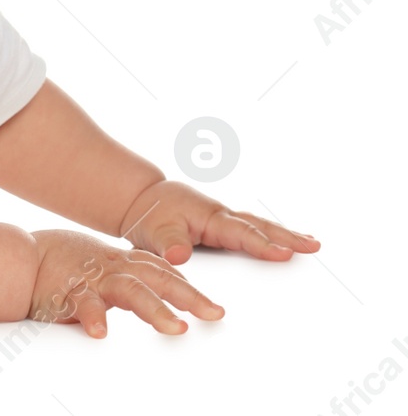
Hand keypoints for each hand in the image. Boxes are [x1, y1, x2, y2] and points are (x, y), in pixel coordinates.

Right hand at [29, 229, 221, 337]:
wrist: (18, 257)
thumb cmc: (57, 263)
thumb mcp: (97, 265)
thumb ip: (122, 277)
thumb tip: (149, 295)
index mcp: (119, 261)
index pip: (159, 269)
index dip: (185, 283)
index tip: (209, 303)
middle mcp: (111, 268)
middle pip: (157, 278)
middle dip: (189, 296)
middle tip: (214, 313)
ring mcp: (92, 280)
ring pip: (130, 291)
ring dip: (154, 309)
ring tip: (175, 327)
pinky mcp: (69, 293)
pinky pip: (84, 305)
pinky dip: (93, 318)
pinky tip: (100, 333)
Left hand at [119, 179, 321, 264]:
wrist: (144, 201)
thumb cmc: (151, 216)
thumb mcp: (154, 232)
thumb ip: (168, 244)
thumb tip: (178, 256)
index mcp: (210, 218)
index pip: (242, 233)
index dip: (263, 244)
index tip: (286, 253)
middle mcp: (222, 217)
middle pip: (260, 226)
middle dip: (288, 236)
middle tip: (314, 247)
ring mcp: (225, 221)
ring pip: (260, 226)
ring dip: (286, 234)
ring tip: (312, 244)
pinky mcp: (224, 227)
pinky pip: (253, 230)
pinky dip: (272, 235)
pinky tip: (286, 243)